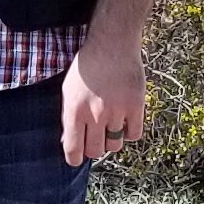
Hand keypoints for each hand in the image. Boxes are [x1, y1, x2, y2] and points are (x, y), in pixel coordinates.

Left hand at [59, 31, 147, 167]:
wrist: (112, 44)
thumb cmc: (87, 67)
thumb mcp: (68, 90)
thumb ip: (68, 117)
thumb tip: (68, 143)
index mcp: (75, 111)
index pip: (73, 149)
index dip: (74, 159)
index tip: (76, 159)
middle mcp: (95, 115)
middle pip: (95, 150)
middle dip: (94, 147)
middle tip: (95, 136)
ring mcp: (117, 111)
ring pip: (115, 145)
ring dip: (112, 139)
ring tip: (110, 125)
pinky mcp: (135, 106)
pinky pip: (134, 135)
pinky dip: (129, 132)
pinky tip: (125, 121)